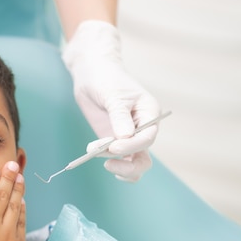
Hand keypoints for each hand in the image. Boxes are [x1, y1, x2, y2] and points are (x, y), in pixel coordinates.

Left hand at [62, 20, 160, 181]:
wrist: (91, 74)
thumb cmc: (105, 78)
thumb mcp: (112, 94)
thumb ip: (119, 115)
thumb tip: (126, 137)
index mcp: (149, 113)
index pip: (147, 137)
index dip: (131, 146)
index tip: (112, 147)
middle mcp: (143, 128)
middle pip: (144, 157)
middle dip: (127, 163)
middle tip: (107, 162)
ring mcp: (129, 137)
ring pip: (134, 163)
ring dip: (118, 166)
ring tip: (94, 153)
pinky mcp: (115, 141)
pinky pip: (120, 160)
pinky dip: (111, 164)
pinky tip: (97, 158)